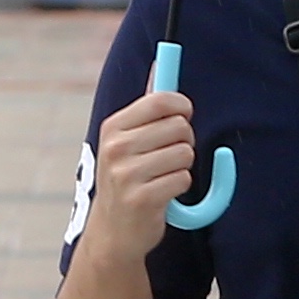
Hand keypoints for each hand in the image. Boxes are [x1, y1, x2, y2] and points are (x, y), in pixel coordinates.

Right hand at [74, 86, 204, 264]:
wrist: (113, 233)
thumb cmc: (126, 180)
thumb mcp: (126, 141)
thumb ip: (145, 107)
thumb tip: (161, 65)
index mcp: (113, 127)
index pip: (161, 100)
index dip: (182, 107)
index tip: (183, 116)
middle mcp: (116, 148)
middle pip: (179, 126)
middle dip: (184, 141)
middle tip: (170, 156)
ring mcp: (126, 174)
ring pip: (185, 153)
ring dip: (182, 167)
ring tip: (163, 177)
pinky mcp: (141, 198)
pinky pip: (183, 179)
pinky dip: (180, 187)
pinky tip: (163, 195)